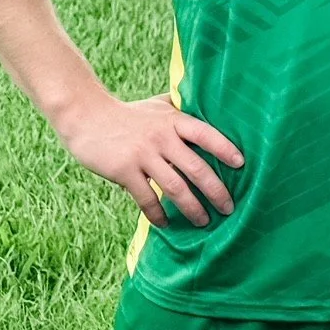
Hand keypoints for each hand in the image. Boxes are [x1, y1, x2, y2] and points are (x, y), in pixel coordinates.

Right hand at [56, 92, 242, 227]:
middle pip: (196, 167)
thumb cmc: (128, 112)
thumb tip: (205, 105)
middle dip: (215, 190)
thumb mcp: (157, 104)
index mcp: (174, 120)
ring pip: (175, 187)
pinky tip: (166, 225)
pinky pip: (146, 198)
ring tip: (204, 221)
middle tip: (229, 207)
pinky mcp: (125, 171)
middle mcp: (162, 138)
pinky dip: (157, 214)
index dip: (225, 148)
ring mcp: (143, 155)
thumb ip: (180, 108)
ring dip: (192, 208)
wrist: (87, 117)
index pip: (206, 134)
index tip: (242, 164)